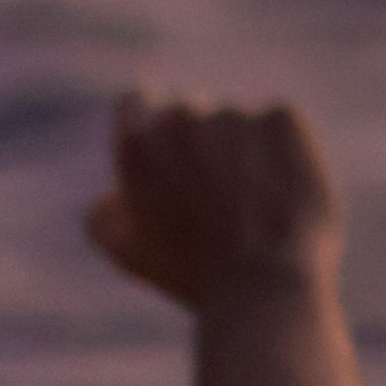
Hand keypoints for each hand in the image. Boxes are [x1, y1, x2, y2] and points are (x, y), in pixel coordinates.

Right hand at [84, 92, 342, 314]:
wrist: (265, 282)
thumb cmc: (193, 274)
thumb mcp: (129, 253)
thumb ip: (104, 216)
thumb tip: (114, 196)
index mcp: (136, 139)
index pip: (137, 104)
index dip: (154, 133)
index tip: (172, 162)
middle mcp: (182, 116)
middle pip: (190, 116)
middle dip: (201, 150)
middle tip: (218, 202)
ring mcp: (233, 113)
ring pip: (235, 124)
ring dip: (242, 152)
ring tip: (254, 206)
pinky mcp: (281, 118)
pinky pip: (277, 124)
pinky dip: (281, 150)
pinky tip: (281, 192)